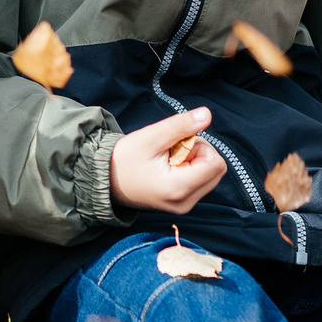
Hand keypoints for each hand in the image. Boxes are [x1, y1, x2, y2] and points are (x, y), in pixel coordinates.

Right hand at [109, 107, 227, 213]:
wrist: (105, 181)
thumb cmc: (125, 158)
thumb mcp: (151, 137)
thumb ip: (181, 125)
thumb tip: (207, 114)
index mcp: (179, 188)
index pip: (215, 163)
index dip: (199, 146)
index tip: (175, 146)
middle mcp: (186, 202)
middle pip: (216, 169)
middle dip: (199, 153)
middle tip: (171, 151)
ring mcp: (185, 206)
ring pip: (210, 175)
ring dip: (194, 161)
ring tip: (168, 160)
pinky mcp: (182, 205)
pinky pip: (201, 182)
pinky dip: (190, 170)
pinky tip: (168, 168)